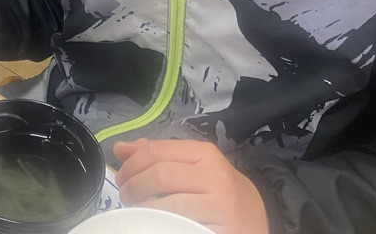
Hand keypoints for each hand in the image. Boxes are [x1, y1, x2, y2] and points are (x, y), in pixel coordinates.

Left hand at [114, 139, 269, 233]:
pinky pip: (181, 225)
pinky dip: (161, 224)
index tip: (121, 177)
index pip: (157, 150)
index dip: (132, 164)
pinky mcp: (221, 228)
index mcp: (204, 153)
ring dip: (144, 208)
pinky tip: (156, 223)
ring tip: (137, 211)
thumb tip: (120, 148)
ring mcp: (220, 203)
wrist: (255, 218)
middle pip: (160, 174)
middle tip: (126, 196)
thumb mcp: (193, 166)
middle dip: (134, 186)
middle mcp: (215, 175)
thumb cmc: (216, 190)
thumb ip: (158, 155)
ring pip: (168, 203)